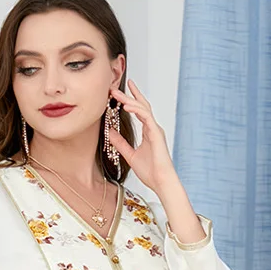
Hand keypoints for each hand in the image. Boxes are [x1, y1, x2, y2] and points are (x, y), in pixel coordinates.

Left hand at [107, 79, 176, 194]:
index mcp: (148, 131)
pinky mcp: (156, 133)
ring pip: (142, 108)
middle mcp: (153, 128)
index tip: (121, 90)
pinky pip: (146, 117)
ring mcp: (155, 129)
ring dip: (129, 100)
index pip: (139, 110)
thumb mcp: (129, 154)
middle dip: (128, 95)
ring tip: (117, 95)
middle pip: (140, 105)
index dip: (131, 99)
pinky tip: (127, 106)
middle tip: (115, 88)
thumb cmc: (150, 172)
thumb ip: (120, 143)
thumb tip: (110, 132)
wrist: (161, 181)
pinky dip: (136, 110)